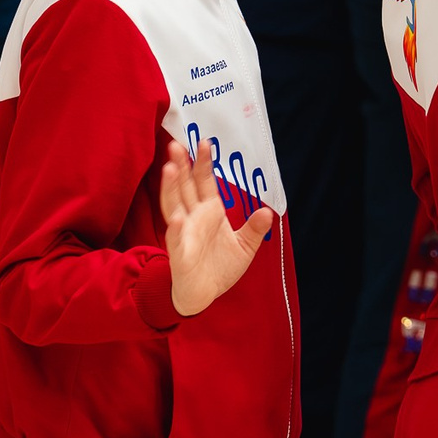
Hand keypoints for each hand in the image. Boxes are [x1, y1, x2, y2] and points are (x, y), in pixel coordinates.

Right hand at [158, 138, 273, 317]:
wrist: (203, 295)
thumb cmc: (219, 268)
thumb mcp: (244, 247)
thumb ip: (254, 229)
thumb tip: (268, 212)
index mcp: (209, 212)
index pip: (204, 182)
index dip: (203, 163)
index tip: (205, 142)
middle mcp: (193, 218)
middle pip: (185, 187)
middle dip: (181, 166)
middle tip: (176, 144)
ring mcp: (183, 234)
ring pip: (173, 206)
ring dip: (171, 188)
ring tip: (169, 169)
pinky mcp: (179, 254)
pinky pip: (175, 240)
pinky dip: (175, 229)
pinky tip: (176, 218)